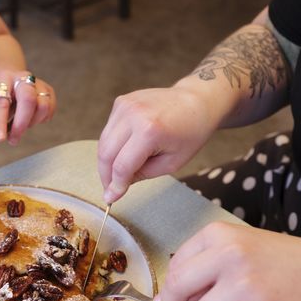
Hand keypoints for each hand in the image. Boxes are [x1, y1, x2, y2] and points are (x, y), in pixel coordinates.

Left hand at [0, 71, 55, 144]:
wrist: (9, 78)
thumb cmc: (0, 94)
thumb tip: (0, 140)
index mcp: (3, 81)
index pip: (1, 103)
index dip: (0, 122)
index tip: (0, 138)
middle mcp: (22, 79)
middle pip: (28, 99)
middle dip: (21, 124)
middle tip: (13, 139)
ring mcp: (38, 84)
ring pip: (43, 107)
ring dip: (32, 122)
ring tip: (21, 125)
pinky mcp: (49, 91)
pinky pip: (50, 110)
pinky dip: (41, 120)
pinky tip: (30, 119)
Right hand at [97, 85, 216, 202]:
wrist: (197, 101)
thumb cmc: (190, 133)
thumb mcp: (171, 163)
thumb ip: (141, 174)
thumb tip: (117, 185)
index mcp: (149, 131)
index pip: (121, 166)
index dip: (115, 185)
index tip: (110, 198)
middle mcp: (133, 115)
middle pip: (106, 153)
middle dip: (105, 175)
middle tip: (110, 188)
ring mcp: (125, 105)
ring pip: (103, 142)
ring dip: (107, 161)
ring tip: (118, 172)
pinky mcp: (121, 102)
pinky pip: (108, 130)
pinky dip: (112, 144)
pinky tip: (125, 149)